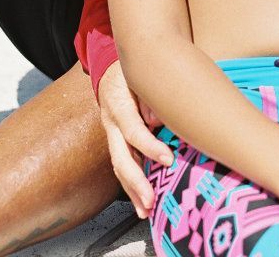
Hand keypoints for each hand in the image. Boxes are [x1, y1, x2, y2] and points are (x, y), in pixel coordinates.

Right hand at [97, 61, 172, 216]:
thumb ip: (150, 95)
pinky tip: (141, 203)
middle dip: (136, 182)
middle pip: (121, 157)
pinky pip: (123, 166)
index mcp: (118, 106)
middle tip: (150, 201)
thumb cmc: (131, 70)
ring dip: (132, 191)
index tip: (168, 159)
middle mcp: (111, 124)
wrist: (110, 67)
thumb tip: (158, 121)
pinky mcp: (117, 142)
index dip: (149, 146)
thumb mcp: (139, 74)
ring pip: (119, 166)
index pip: (133, 130)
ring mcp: (112, 134)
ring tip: (145, 211)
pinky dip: (131, 186)